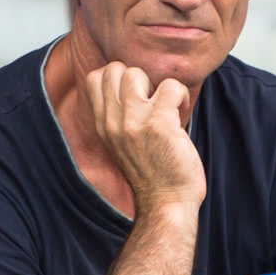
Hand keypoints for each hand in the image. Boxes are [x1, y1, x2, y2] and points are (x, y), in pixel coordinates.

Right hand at [86, 62, 205, 214]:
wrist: (165, 204)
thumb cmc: (151, 174)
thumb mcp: (121, 145)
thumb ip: (118, 118)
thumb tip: (127, 85)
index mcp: (103, 126)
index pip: (95, 78)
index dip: (118, 77)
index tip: (136, 95)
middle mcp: (113, 122)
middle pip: (114, 69)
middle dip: (139, 77)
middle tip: (152, 101)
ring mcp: (134, 123)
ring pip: (136, 73)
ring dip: (158, 86)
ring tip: (167, 107)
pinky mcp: (159, 124)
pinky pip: (171, 87)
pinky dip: (181, 97)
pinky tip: (180, 115)